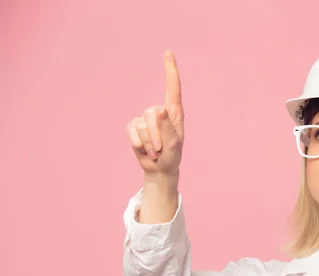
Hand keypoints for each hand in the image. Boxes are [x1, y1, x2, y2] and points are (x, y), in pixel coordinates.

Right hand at [126, 50, 183, 177]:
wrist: (160, 169)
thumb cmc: (172, 156)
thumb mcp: (174, 144)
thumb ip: (168, 127)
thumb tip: (160, 110)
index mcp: (175, 113)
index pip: (173, 88)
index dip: (170, 70)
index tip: (168, 52)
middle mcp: (160, 112)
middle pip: (151, 114)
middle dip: (156, 135)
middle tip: (161, 149)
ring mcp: (145, 119)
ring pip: (141, 125)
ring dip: (149, 143)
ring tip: (156, 151)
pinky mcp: (134, 127)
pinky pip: (132, 131)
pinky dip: (138, 143)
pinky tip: (145, 150)